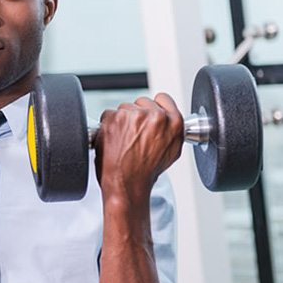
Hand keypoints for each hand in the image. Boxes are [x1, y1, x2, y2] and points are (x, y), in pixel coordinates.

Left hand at [94, 93, 183, 212]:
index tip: (147, 114)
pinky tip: (113, 139)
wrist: (127, 183)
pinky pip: (108, 114)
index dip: (153, 107)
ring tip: (123, 140)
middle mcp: (156, 116)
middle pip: (141, 102)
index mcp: (174, 122)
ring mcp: (134, 115)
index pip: (163, 98)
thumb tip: (167, 120)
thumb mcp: (171, 151)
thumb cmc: (146, 172)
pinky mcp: (115, 117)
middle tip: (133, 134)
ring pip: (124, 108)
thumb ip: (171, 130)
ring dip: (121, 120)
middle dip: (136, 114)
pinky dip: (108, 125)